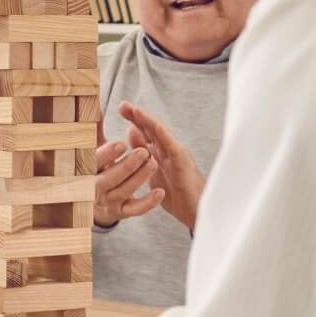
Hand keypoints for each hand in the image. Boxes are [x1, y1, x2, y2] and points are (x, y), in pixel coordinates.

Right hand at [93, 117, 164, 227]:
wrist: (96, 199)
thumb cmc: (98, 166)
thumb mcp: (95, 148)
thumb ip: (96, 129)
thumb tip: (94, 105)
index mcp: (87, 170)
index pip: (94, 162)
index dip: (107, 154)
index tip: (121, 144)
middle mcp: (95, 188)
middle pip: (109, 179)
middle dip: (126, 166)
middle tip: (143, 152)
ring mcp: (109, 201)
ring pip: (124, 191)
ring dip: (139, 178)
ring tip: (154, 163)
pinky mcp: (122, 212)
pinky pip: (135, 210)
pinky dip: (148, 202)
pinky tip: (160, 192)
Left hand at [121, 101, 205, 230]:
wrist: (196, 212)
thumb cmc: (177, 193)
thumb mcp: (153, 171)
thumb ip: (143, 152)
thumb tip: (131, 132)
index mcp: (160, 152)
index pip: (145, 131)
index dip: (133, 119)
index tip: (119, 108)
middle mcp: (168, 150)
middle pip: (152, 128)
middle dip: (138, 115)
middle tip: (123, 104)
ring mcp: (176, 156)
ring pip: (162, 134)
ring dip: (149, 121)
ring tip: (136, 110)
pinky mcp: (183, 165)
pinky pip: (174, 149)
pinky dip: (166, 137)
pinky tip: (157, 127)